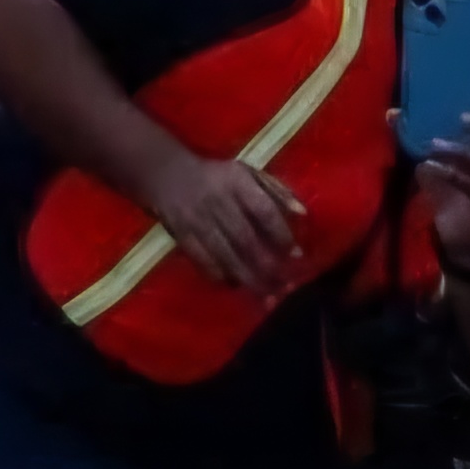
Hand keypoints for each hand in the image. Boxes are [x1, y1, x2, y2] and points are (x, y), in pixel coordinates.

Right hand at [148, 146, 307, 301]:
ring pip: (225, 254)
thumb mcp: (248, 172)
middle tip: (284, 286)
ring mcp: (196, 219)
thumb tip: (303, 214)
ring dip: (247, 277)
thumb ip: (277, 191)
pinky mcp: (181, 234)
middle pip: (245, 239)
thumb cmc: (216, 175)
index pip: (263, 210)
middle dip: (266, 266)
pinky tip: (233, 285)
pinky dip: (218, 275)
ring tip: (266, 296)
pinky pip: (201, 259)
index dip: (281, 234)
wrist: (166, 173)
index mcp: (237, 182)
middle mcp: (217, 201)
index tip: (295, 254)